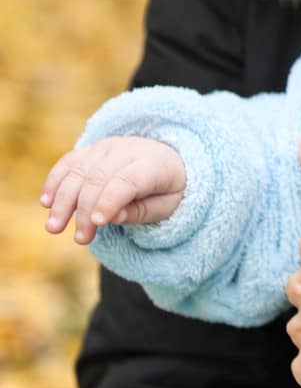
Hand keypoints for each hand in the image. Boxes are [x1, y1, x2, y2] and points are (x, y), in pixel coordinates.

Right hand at [40, 135, 186, 245]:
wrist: (166, 158)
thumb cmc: (166, 188)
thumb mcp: (166, 205)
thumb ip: (141, 212)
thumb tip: (113, 216)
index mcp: (153, 164)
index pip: (128, 180)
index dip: (110, 201)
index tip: (98, 223)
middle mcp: (127, 151)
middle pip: (99, 179)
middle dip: (85, 211)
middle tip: (81, 239)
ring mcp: (106, 148)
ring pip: (79, 172)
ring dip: (63, 201)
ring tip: (54, 227)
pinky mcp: (90, 150)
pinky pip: (68, 163)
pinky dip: (54, 181)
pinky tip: (46, 202)